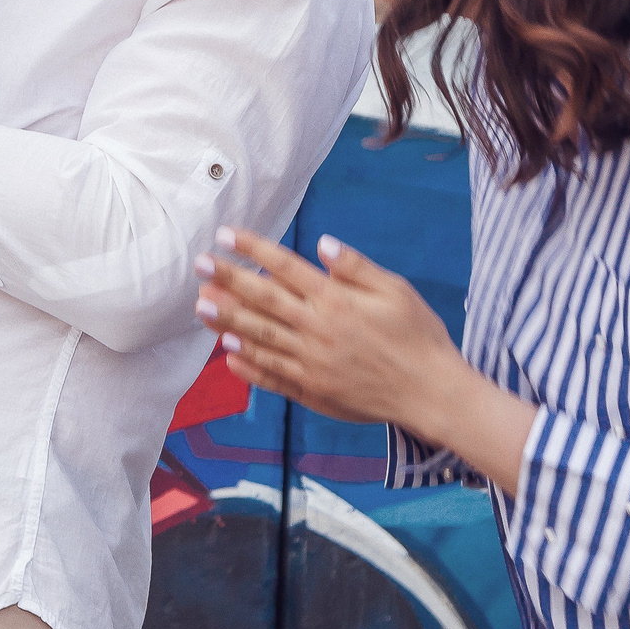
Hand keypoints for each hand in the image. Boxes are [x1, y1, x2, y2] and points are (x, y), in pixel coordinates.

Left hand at [195, 226, 536, 494]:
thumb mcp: (396, 291)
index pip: (285, 267)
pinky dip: (249, 366)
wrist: (431, 393)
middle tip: (198, 265)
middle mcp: (318, 331)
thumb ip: (356, 268)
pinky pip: (273, 376)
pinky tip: (228, 355)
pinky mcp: (313, 390)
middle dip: (228, 280)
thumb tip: (322, 244)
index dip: (252, 249)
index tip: (225, 235)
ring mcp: (312, 364)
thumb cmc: (419, 336)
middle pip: (263, 301)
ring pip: (261, 339)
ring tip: (201, 307)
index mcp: (337, 301)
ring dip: (228, 322)